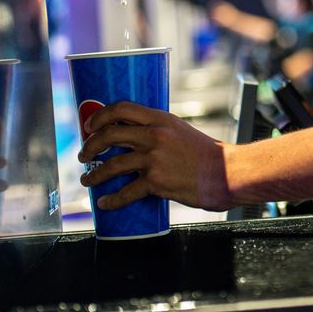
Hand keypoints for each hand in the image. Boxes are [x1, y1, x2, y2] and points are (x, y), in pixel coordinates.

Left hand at [77, 102, 230, 210]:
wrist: (228, 173)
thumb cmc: (209, 155)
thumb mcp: (182, 131)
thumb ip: (160, 131)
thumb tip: (137, 138)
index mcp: (161, 119)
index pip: (121, 109)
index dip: (100, 116)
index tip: (89, 126)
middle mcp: (155, 135)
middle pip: (109, 135)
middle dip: (90, 146)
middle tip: (83, 155)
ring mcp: (155, 158)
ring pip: (112, 164)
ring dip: (94, 174)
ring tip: (88, 179)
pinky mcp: (157, 182)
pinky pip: (126, 192)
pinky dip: (112, 199)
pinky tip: (104, 203)